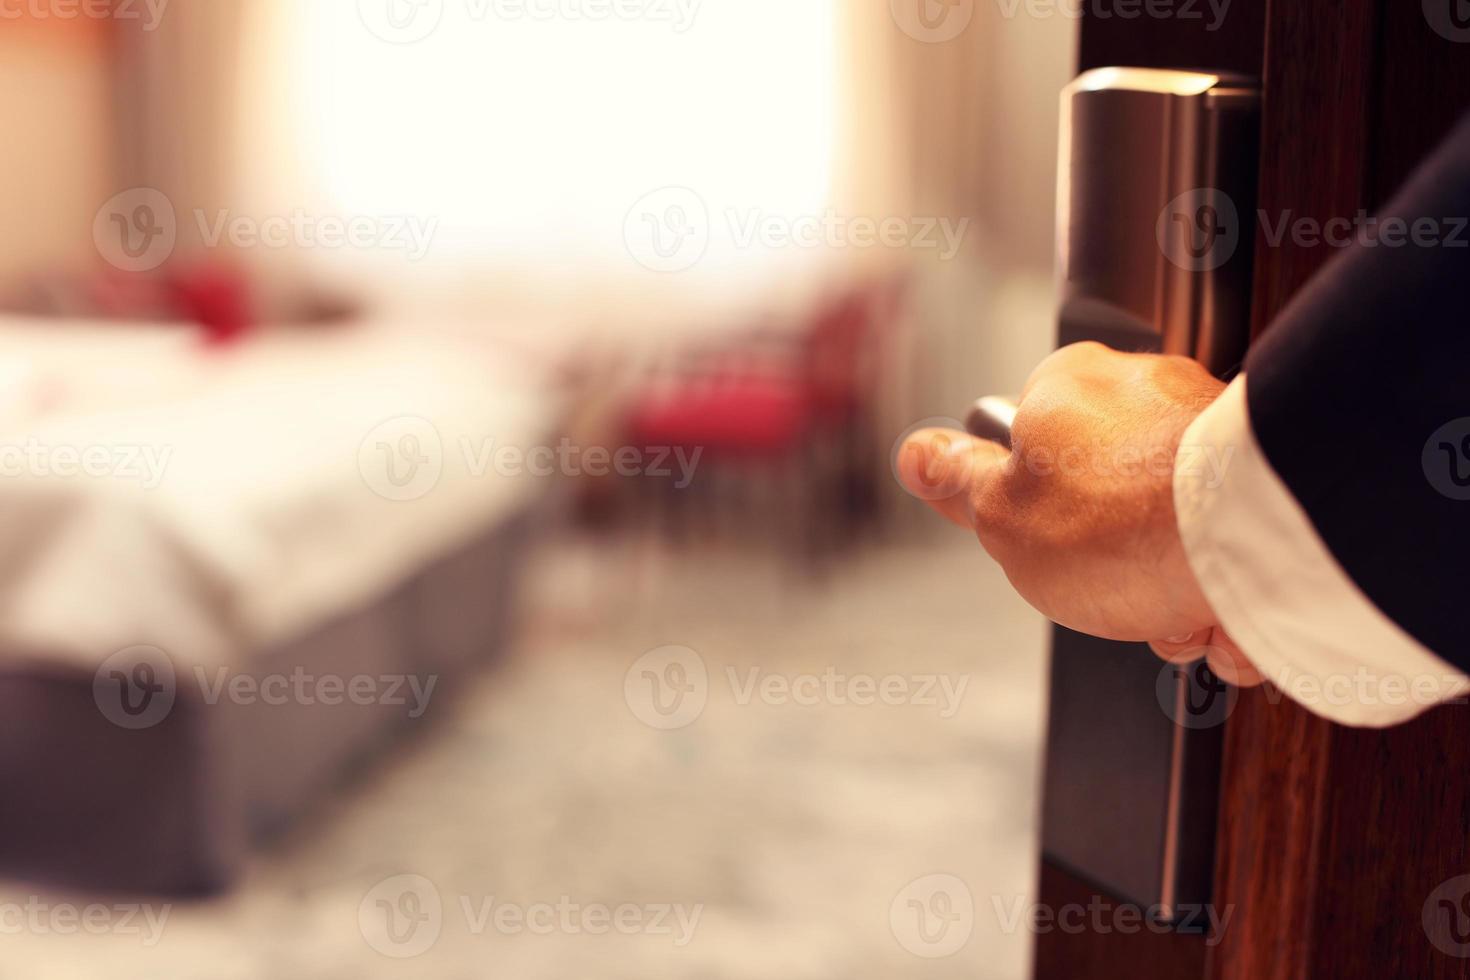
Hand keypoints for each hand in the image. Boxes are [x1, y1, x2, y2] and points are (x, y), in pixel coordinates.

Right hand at [898, 341, 1262, 685]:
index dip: (1024, 509)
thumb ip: (958, 482)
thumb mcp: (999, 515)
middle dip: (1102, 560)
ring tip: (1169, 610)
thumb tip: (917, 453)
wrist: (1248, 545)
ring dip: (1162, 586)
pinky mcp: (1263, 472)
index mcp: (1066, 386)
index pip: (1024, 444)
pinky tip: (1214, 609)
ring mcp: (1207, 430)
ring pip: (1162, 524)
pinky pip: (1221, 538)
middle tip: (1104, 589)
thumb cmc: (1117, 525)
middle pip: (1097, 493)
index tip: (1034, 542)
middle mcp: (1141, 390)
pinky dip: (1216, 584)